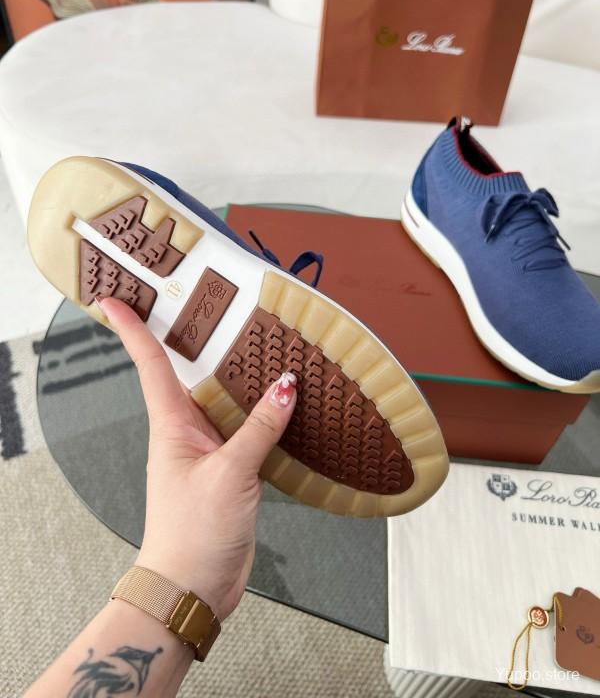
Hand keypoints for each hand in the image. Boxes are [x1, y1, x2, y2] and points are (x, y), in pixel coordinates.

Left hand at [98, 297, 296, 620]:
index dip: (132, 329)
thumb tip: (284, 386)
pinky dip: (265, 413)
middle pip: (191, 373)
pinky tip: (284, 402)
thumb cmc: (193, 535)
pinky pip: (247, 428)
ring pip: (225, 400)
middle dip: (197, 338)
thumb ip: (260, 428)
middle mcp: (187, 431)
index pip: (151, 365)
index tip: (113, 299)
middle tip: (208, 300)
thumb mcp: (230, 474)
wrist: (193, 586)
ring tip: (260, 342)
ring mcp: (209, 449)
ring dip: (241, 376)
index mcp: (172, 425)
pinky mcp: (231, 468)